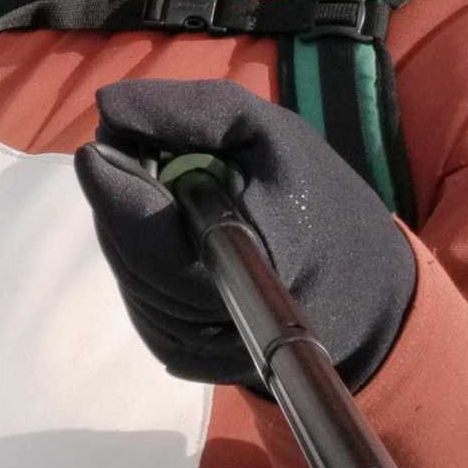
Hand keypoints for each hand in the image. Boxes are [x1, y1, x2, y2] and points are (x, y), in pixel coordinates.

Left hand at [75, 79, 415, 392]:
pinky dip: (145, 255)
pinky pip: (139, 295)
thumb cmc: (318, 200)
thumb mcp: (268, 132)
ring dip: (132, 224)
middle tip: (143, 155)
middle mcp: (214, 318)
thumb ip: (193, 114)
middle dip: (123, 195)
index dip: (115, 184)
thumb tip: (108, 107)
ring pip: (126, 270)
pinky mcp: (184, 359)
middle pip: (127, 248)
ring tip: (170, 192)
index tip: (103, 143)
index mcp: (248, 259)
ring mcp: (196, 348)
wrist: (364, 292)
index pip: (147, 232)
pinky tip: (175, 231)